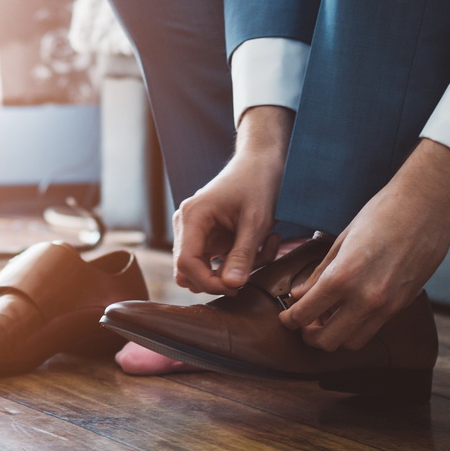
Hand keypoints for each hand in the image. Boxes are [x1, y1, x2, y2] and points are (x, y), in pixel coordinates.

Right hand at [173, 106, 292, 294]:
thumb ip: (243, 254)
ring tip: (263, 253)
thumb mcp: (256, 221)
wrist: (262, 162)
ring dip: (232, 271)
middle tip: (250, 275)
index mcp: (192, 217)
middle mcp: (186, 225)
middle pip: (188, 270)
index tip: (234, 288)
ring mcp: (195, 231)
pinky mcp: (208, 236)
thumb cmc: (258, 184)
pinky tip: (264, 245)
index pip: (185, 263)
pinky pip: (217, 262)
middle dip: (220, 279)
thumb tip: (231, 286)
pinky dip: (239, 262)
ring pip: (204, 270)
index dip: (207, 282)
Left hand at [279, 140, 449, 350]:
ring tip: (328, 318)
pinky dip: (357, 327)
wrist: (428, 206)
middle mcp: (365, 299)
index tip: (286, 316)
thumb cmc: (381, 214)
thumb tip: (299, 295)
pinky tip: (351, 309)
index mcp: (342, 278)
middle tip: (304, 323)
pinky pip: (374, 329)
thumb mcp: (340, 241)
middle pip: (327, 341)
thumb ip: (318, 274)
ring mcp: (387, 306)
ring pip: (352, 343)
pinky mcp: (403, 305)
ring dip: (336, 336)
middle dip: (309, 335)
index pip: (304, 315)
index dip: (290, 319)